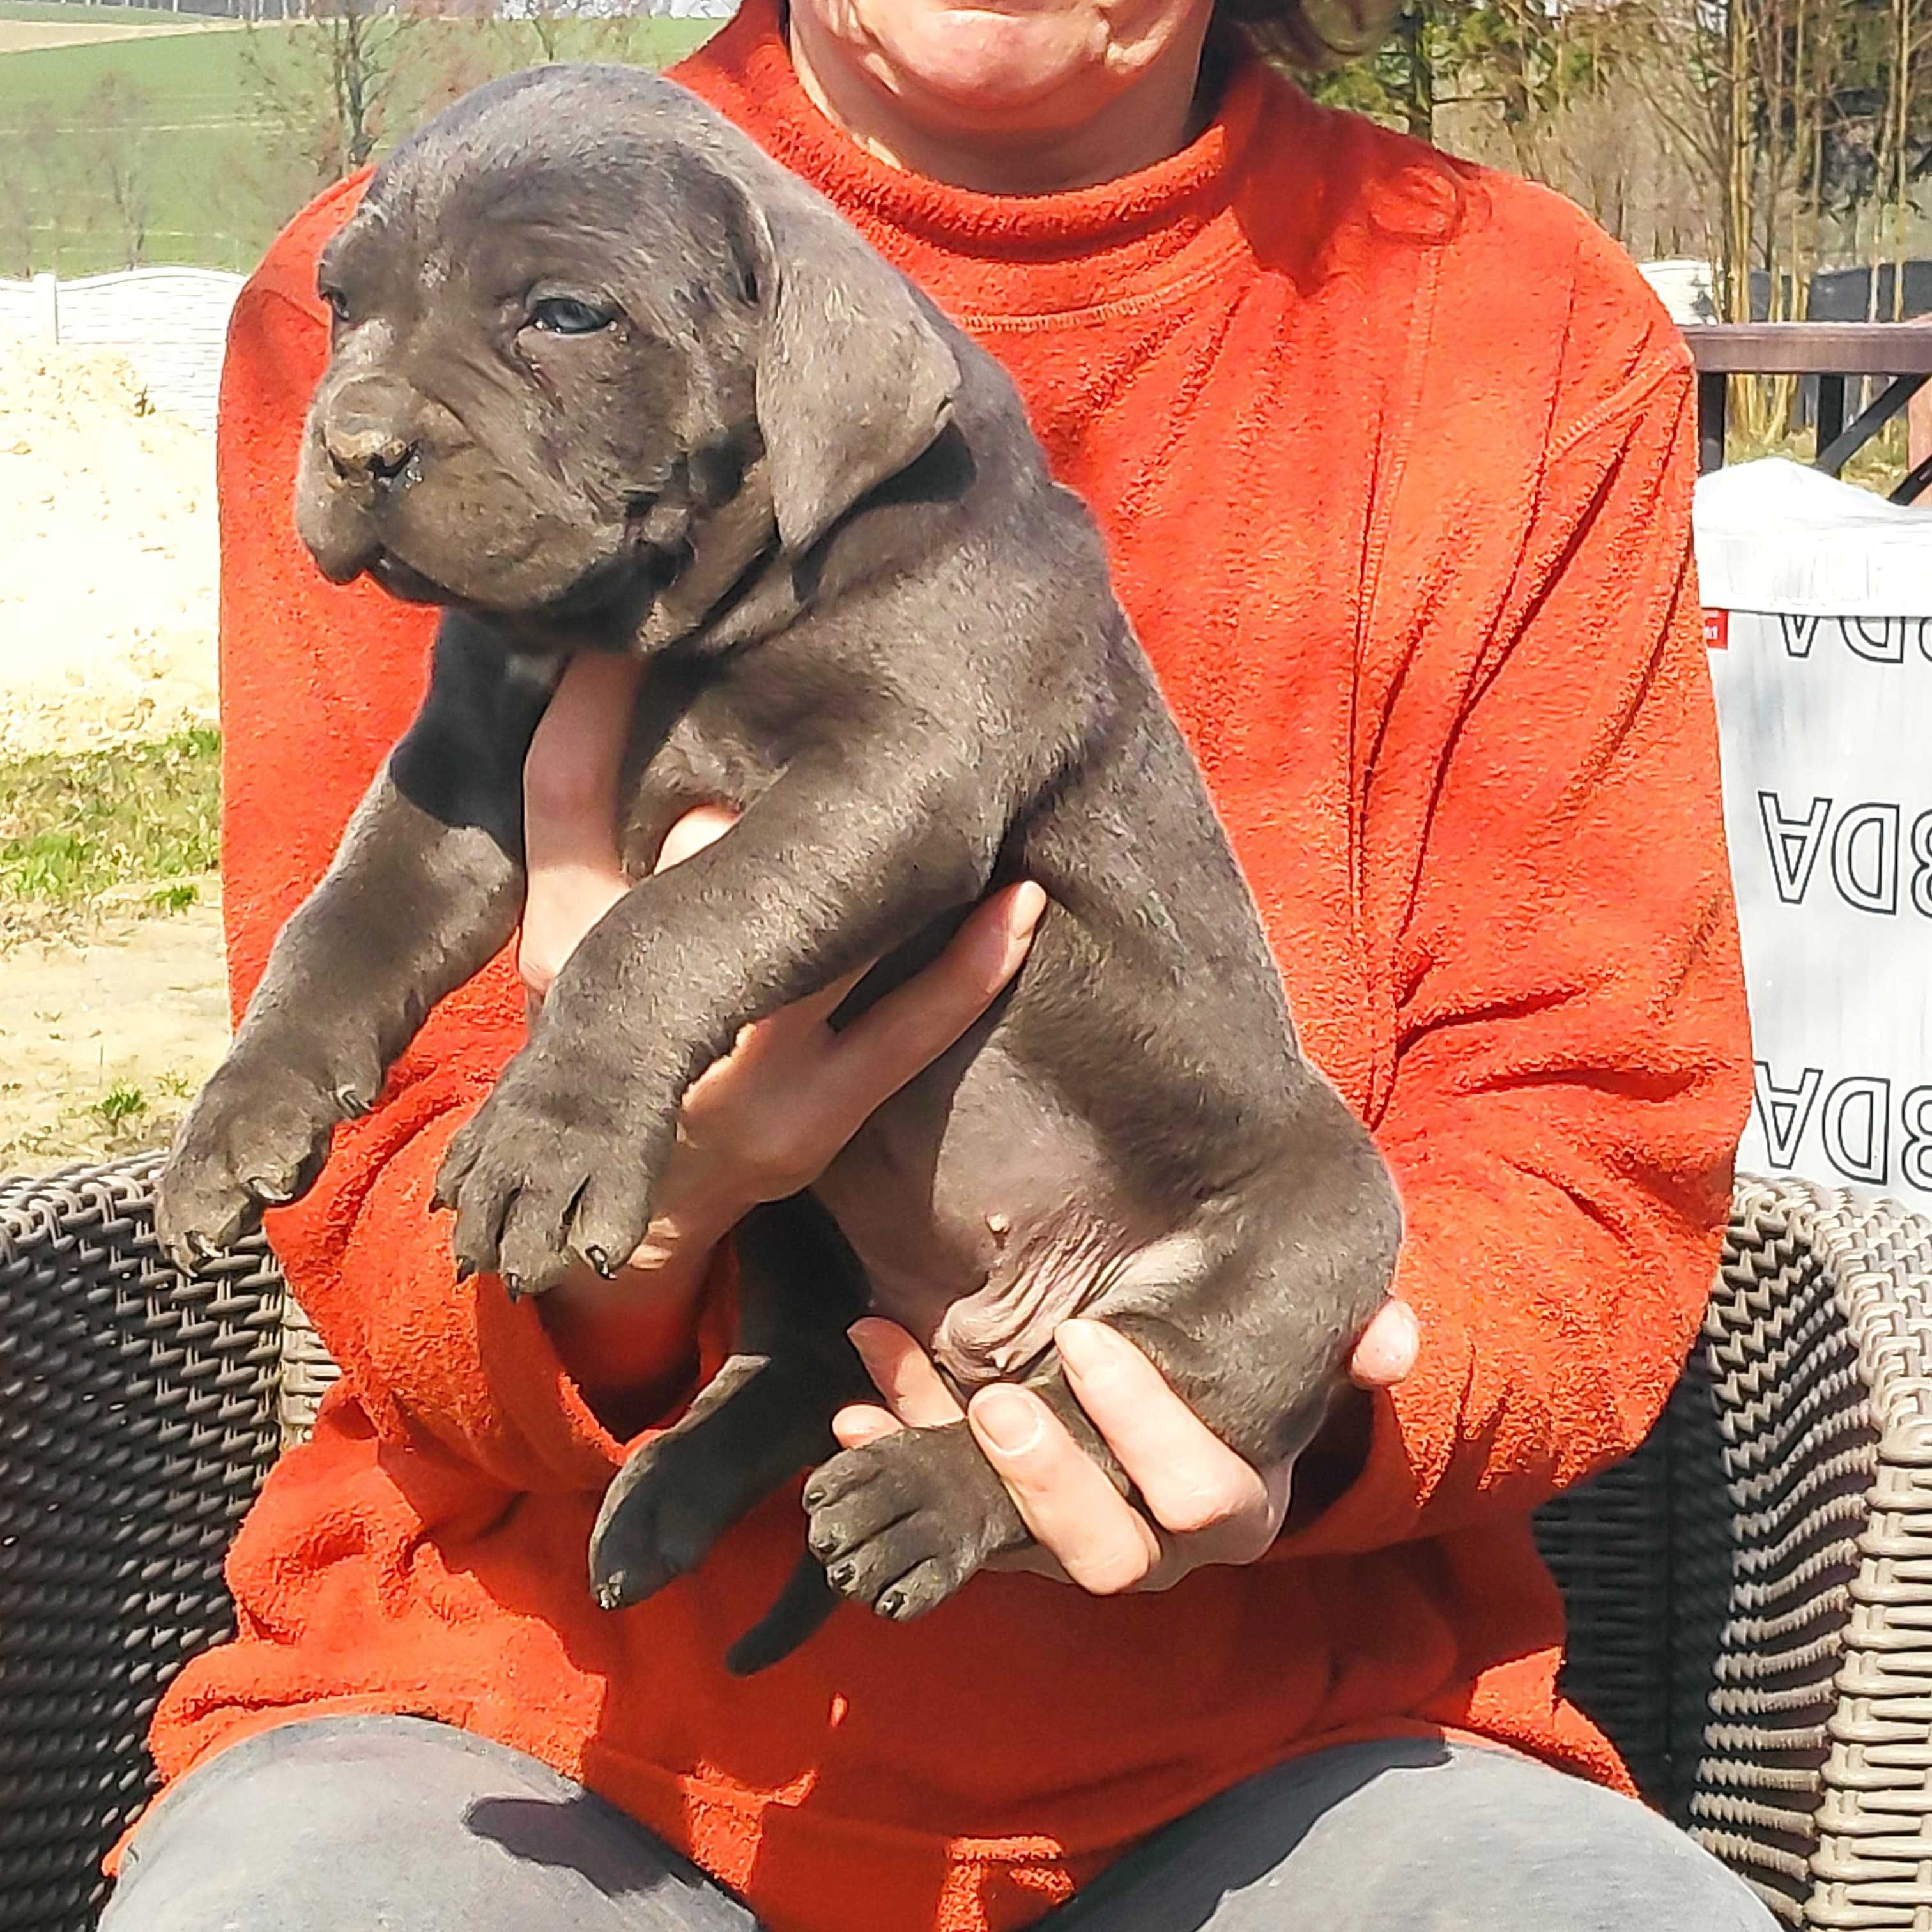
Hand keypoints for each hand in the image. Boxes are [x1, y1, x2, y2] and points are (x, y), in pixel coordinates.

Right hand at [517, 653, 1045, 1381]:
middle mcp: (638, 1012)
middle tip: (860, 673)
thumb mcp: (572, 942)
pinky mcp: (815, 1119)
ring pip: (822, 945)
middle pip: (702, 860)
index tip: (641, 617)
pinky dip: (972, 962)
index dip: (594, 700)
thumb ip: (589, 824)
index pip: (563, 798)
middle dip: (773, 779)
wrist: (638, 1209)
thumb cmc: (615, 1039)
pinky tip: (1020, 900)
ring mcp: (736, 1073)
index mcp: (564, 948)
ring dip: (904, 861)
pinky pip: (910, 1028)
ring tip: (978, 772)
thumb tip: (617, 661)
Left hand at [832, 1300, 1418, 1593]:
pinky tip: (846, 1414)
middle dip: (1043, 1479)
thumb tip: (1391, 1343)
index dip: (1146, 1429)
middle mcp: (1149, 1541)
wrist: (1181, 1392)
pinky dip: (893, 1458)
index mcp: (1233, 1502)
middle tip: (994, 1396)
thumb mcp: (1303, 1341)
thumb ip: (1350, 1336)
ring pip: (1010, 1546)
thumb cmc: (1247, 1366)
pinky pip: (943, 1509)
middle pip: (1102, 1556)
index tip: (1089, 1336)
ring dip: (948, 1469)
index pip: (1204, 1498)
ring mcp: (1067, 1540)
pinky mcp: (1000, 1526)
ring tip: (887, 1398)